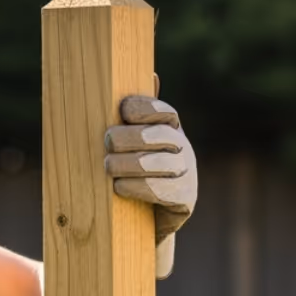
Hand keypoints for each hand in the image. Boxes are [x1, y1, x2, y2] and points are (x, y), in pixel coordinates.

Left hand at [104, 94, 197, 278]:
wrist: (146, 220)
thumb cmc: (134, 174)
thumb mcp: (133, 144)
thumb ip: (138, 115)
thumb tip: (152, 75)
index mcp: (172, 130)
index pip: (165, 112)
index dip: (146, 107)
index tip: (123, 110)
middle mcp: (184, 149)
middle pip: (161, 136)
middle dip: (131, 137)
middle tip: (107, 140)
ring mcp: (188, 174)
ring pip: (160, 164)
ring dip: (130, 163)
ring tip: (107, 166)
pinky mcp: (185, 199)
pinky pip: (162, 191)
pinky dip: (137, 187)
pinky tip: (118, 186)